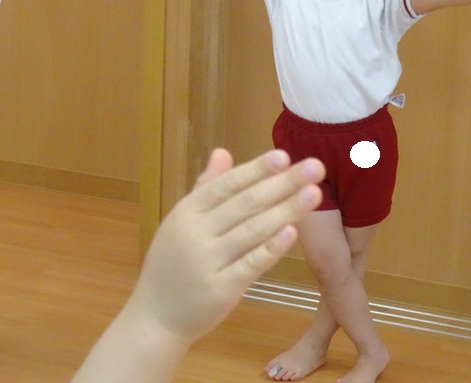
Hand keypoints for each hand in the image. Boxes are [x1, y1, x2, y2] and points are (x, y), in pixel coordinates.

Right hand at [128, 149, 324, 344]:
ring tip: (314, 194)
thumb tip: (223, 152)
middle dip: (283, 183)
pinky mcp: (221, 289)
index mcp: (187, 211)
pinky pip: (251, 264)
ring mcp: (208, 261)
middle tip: (315, 167)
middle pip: (245, 203)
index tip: (284, 155)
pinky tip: (293, 232)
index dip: (256, 169)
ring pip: (253, 230)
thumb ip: (205, 187)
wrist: (155, 317)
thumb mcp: (181, 221)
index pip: (226, 185)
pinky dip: (272, 247)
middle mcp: (196, 232)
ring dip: (286, 209)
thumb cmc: (171, 265)